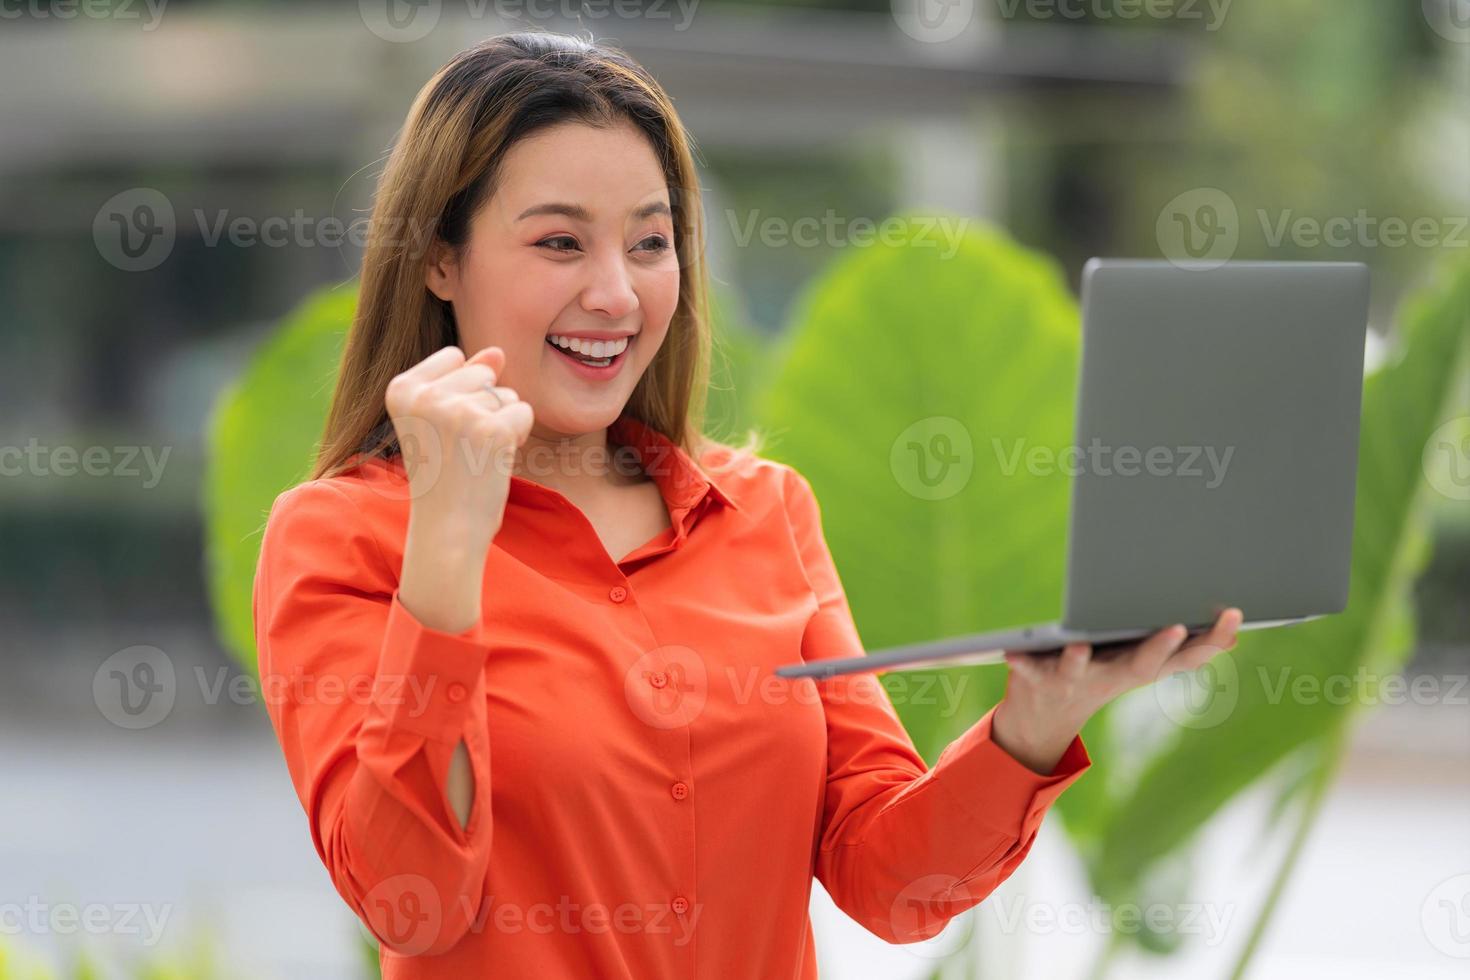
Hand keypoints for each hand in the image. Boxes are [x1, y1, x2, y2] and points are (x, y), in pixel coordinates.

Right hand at [385, 344, 534, 632]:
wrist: (448, 529)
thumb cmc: (444, 476)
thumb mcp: (442, 420)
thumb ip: (466, 378)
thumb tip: (497, 351)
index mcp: (400, 388)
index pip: (454, 358)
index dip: (460, 394)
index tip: (441, 433)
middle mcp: (425, 395)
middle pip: (482, 375)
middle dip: (484, 408)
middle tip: (461, 449)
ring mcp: (459, 411)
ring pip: (506, 394)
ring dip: (502, 424)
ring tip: (476, 456)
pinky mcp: (493, 429)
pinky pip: (524, 412)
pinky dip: (518, 436)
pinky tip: (494, 460)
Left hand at [991, 607, 1243, 773]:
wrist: (1043, 720)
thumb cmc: (1097, 672)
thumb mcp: (1138, 659)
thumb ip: (1179, 647)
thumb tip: (1233, 631)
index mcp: (1140, 666)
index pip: (1185, 656)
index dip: (1212, 640)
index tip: (1235, 614)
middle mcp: (1112, 677)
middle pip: (1140, 665)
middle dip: (1160, 647)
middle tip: (1178, 627)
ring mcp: (1075, 681)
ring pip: (1078, 671)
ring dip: (1079, 661)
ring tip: (1079, 646)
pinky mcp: (1037, 679)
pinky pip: (1028, 670)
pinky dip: (1020, 663)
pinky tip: (1012, 652)